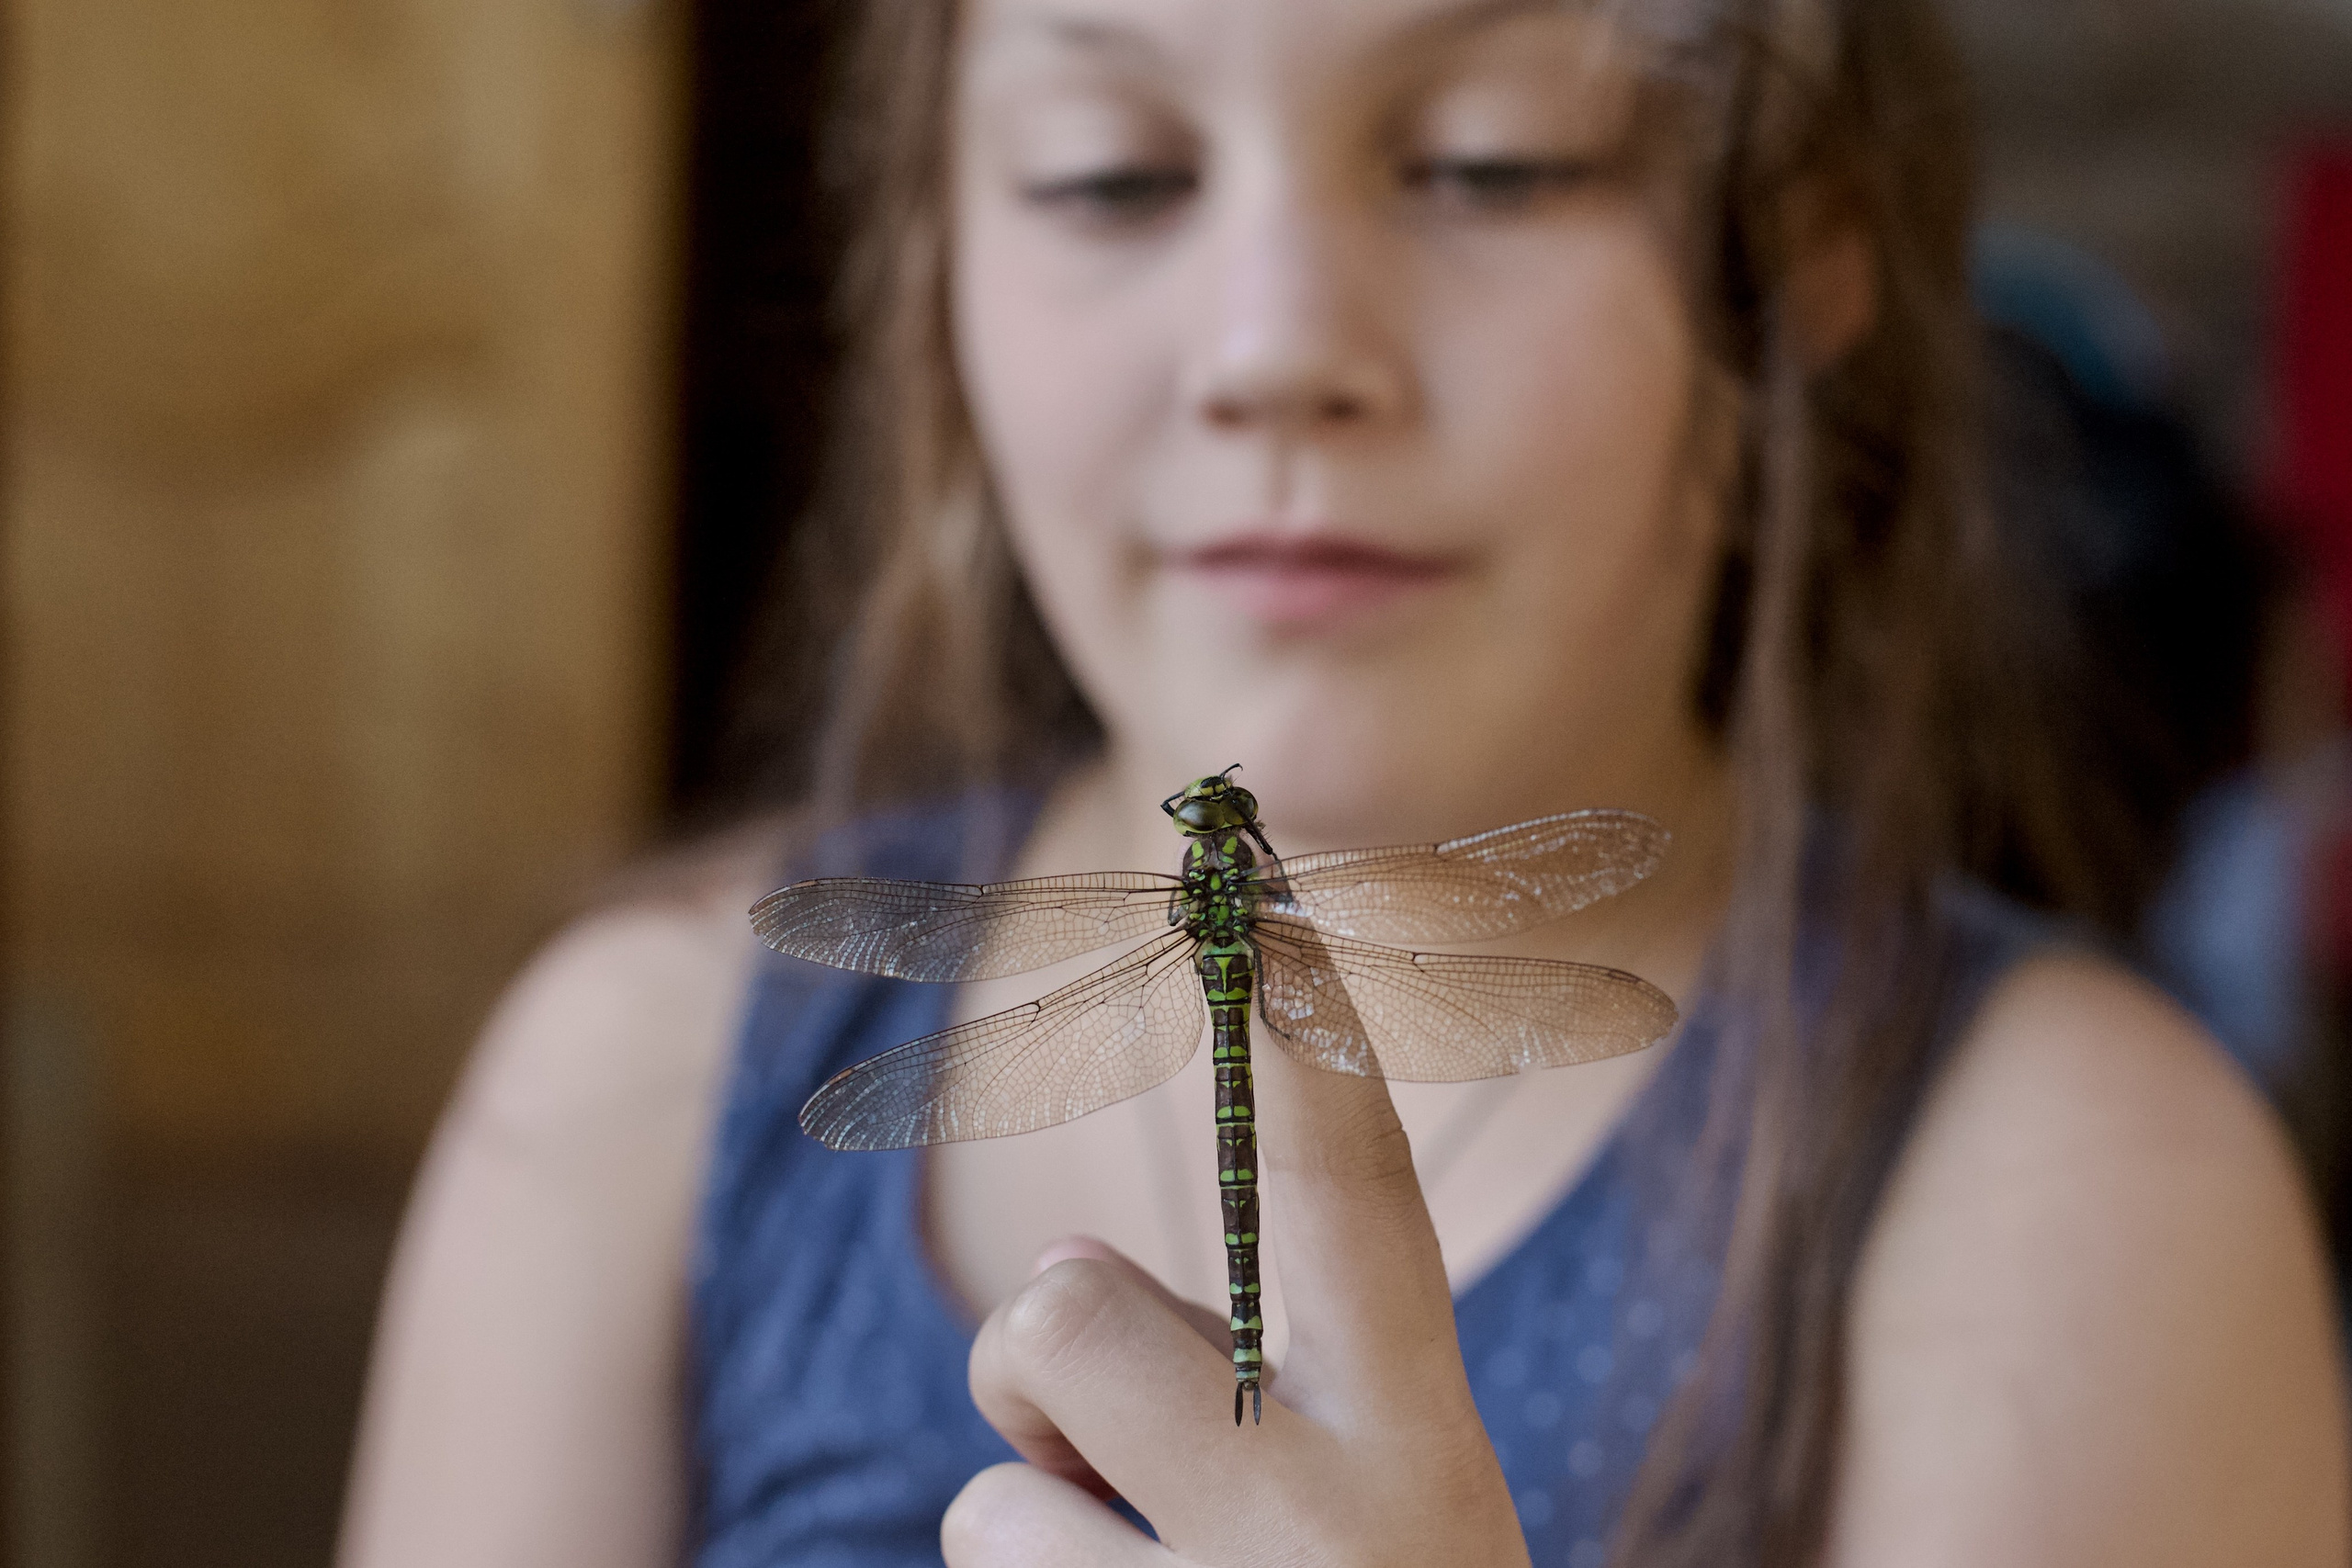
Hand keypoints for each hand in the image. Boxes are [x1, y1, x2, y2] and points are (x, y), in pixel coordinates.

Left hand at [943, 1046, 1533, 1567]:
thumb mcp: (1378, 1501)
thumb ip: (1243, 1376)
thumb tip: (1056, 1274)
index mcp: (1419, 1449)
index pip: (1357, 1205)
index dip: (1308, 1062)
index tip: (1273, 932)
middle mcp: (1323, 1525)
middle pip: (1076, 1317)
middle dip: (1032, 1356)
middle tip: (1083, 1447)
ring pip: (995, 1499)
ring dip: (1037, 1528)